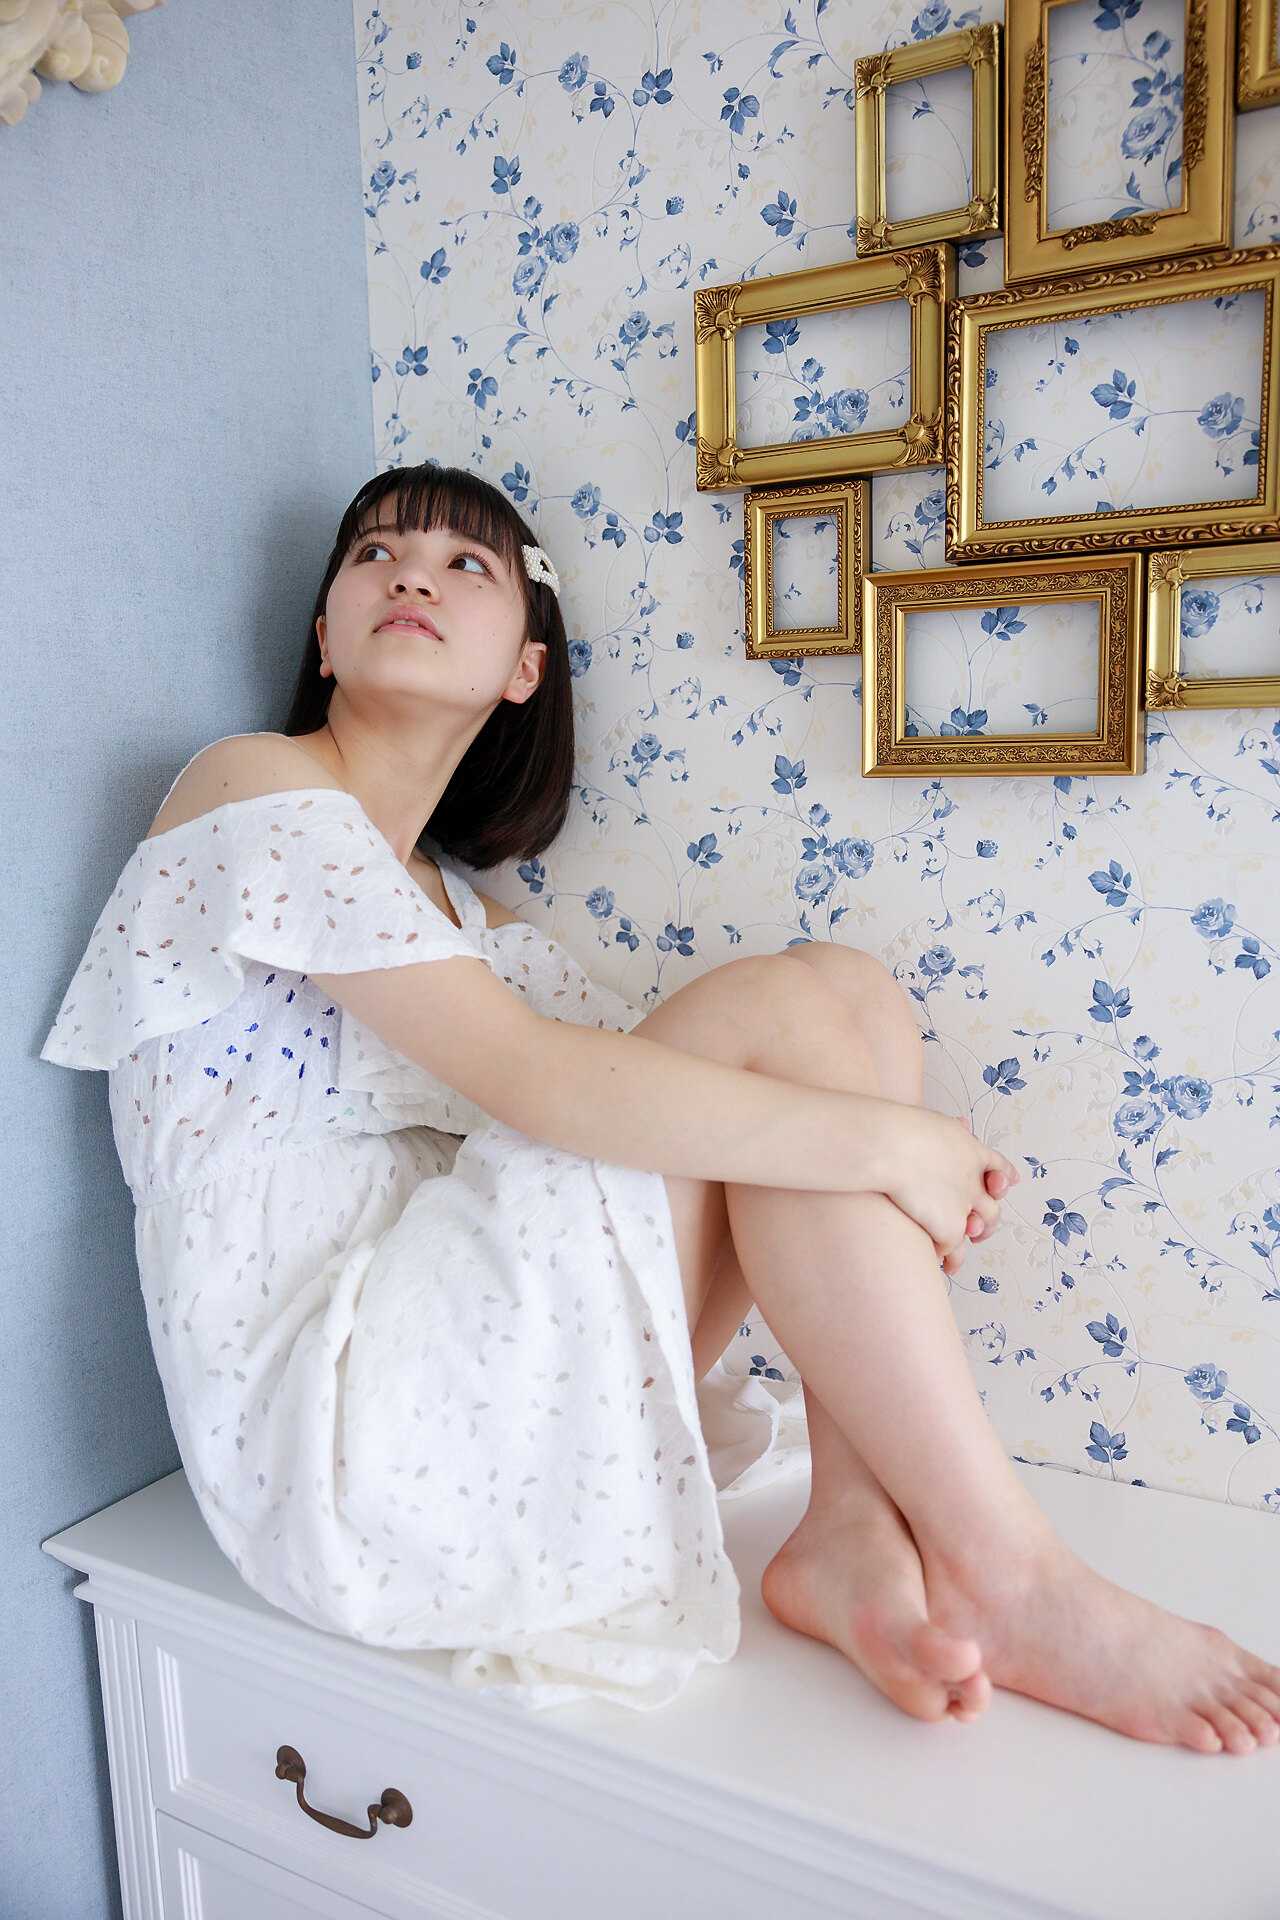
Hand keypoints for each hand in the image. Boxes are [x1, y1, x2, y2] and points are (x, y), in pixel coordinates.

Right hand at [877, 1105, 1018, 1272]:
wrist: (888, 1147)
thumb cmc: (899, 1130)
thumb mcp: (935, 1122)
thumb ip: (951, 1131)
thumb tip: (961, 1124)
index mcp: (972, 1152)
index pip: (998, 1166)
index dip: (1003, 1178)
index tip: (1007, 1182)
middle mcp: (974, 1180)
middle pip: (993, 1205)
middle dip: (986, 1220)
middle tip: (976, 1229)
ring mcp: (965, 1205)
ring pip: (979, 1228)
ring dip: (969, 1239)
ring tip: (957, 1256)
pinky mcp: (950, 1227)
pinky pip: (952, 1249)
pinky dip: (944, 1255)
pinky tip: (935, 1260)